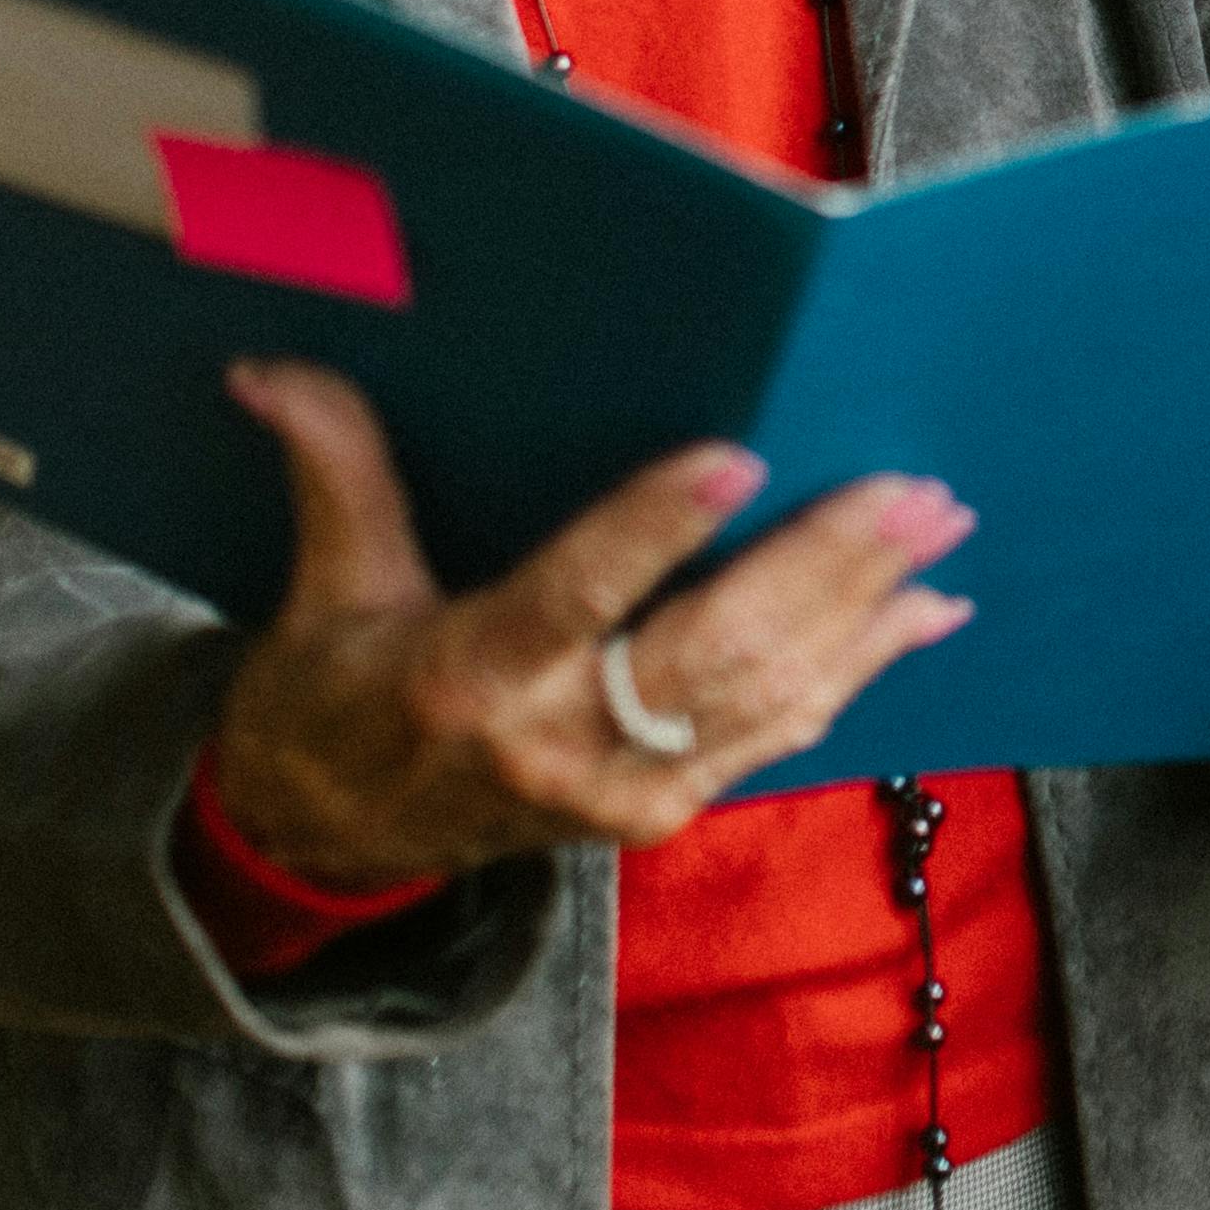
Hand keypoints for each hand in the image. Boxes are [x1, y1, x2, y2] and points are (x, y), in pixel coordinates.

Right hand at [201, 359, 972, 887]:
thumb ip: (333, 471)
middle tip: (910, 491)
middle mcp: (556, 747)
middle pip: (711, 654)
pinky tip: (924, 615)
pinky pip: (777, 739)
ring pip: (765, 700)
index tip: (739, 457)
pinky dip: (857, 673)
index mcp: (469, 678)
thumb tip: (269, 366)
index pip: (574, 598)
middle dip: (821, 568)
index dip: (652, 531)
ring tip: (939, 530)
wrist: (325, 844)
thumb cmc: (329, 700)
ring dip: (864, 614)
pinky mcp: (660, 812)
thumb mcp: (322, 590)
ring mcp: (620, 794)